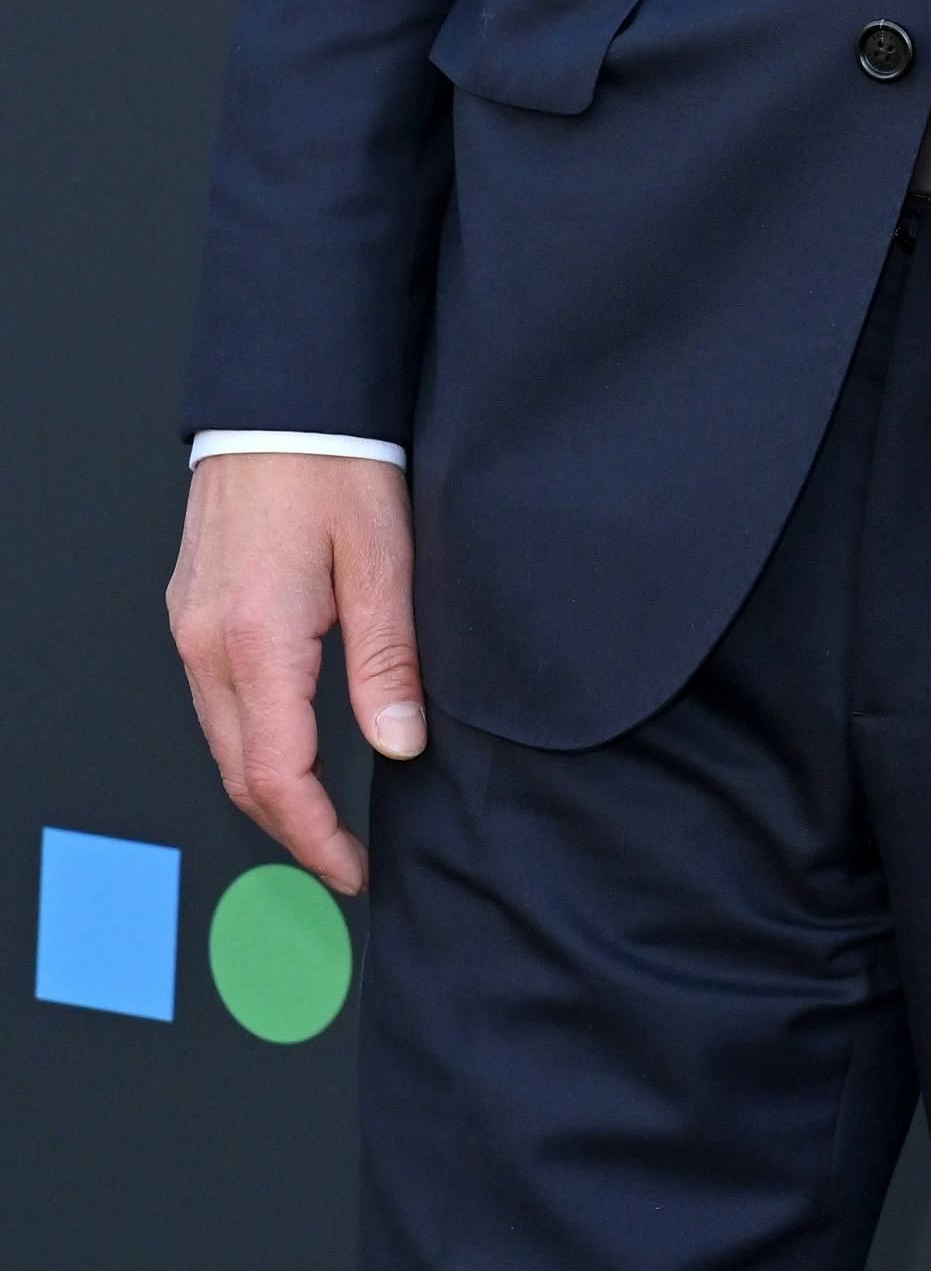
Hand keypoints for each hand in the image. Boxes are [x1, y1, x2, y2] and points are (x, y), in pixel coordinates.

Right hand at [167, 454, 423, 898]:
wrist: (284, 400)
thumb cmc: (336, 462)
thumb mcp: (384, 558)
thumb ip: (388, 659)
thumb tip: (399, 744)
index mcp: (257, 640)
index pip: (278, 776)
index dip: (316, 837)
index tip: (352, 869)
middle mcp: (207, 643)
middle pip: (241, 772)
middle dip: (292, 827)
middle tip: (345, 856)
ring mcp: (191, 628)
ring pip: (223, 740)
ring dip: (270, 786)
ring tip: (326, 814)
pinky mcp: (192, 612)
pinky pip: (215, 700)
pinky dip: (252, 740)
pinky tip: (293, 743)